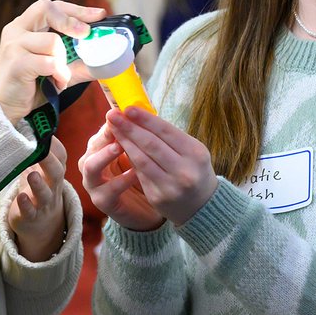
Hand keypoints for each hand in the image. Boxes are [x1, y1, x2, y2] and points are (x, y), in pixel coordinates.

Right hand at [0, 0, 105, 121]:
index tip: (99, 15)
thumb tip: (104, 60)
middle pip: (46, 9)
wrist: (5, 108)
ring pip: (52, 41)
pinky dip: (59, 73)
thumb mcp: (57, 69)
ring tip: (61, 75)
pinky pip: (49, 62)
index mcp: (24, 26)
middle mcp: (16, 30)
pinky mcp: (16, 63)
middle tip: (86, 35)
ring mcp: (14, 46)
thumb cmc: (29, 85)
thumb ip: (77, 62)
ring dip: (64, 61)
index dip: (76, 9)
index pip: (51, 6)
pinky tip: (57, 83)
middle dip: (71, 21)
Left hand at [8, 137, 67, 261]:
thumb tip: (26, 122)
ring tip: (32, 175)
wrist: (40, 225)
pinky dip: (25, 204)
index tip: (44, 131)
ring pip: (44, 194)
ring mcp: (42, 203)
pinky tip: (20, 197)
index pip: (60, 156)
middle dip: (49, 162)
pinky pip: (30, 211)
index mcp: (54, 171)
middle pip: (56, 173)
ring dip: (38, 184)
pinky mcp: (31, 216)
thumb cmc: (37, 189)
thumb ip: (35, 150)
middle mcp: (52, 186)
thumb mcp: (40, 169)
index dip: (54, 145)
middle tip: (41, 150)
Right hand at [79, 120, 163, 230]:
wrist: (149, 207)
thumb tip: (139, 112)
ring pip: (90, 167)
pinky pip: (107, 191)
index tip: (123, 114)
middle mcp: (92, 165)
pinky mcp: (103, 202)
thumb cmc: (144, 175)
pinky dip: (121, 181)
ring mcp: (94, 184)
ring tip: (121, 147)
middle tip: (119, 127)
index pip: (101, 133)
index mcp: (100, 150)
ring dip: (105, 155)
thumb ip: (137, 137)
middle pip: (92, 147)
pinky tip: (135, 174)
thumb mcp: (141, 153)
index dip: (112, 123)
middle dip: (105, 136)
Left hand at [105, 108, 217, 225]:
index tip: (127, 108)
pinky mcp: (158, 197)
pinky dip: (128, 158)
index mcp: (196, 153)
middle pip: (151, 144)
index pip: (166, 131)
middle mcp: (185, 171)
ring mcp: (171, 186)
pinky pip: (139, 174)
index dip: (145, 118)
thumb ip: (169, 136)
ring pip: (142, 159)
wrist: (203, 206)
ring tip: (112, 128)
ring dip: (124, 141)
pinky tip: (118, 147)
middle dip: (129, 128)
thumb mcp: (191, 150)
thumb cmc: (193, 170)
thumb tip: (139, 116)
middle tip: (113, 115)